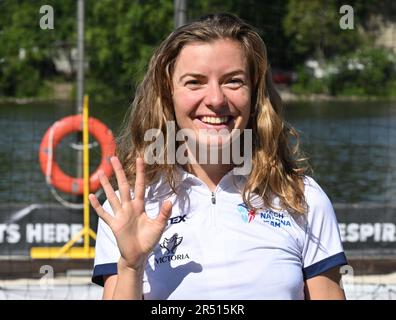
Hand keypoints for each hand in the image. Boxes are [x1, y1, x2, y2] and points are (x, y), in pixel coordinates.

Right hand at [89, 156, 172, 270]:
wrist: (138, 255)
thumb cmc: (149, 240)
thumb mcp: (159, 226)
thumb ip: (163, 214)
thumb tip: (169, 201)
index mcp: (140, 206)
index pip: (139, 186)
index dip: (140, 173)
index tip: (139, 159)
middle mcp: (129, 207)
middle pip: (123, 186)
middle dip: (119, 172)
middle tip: (113, 158)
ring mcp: (120, 215)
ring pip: (112, 197)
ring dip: (106, 185)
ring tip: (100, 173)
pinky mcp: (114, 225)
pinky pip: (104, 214)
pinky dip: (97, 206)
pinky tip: (90, 196)